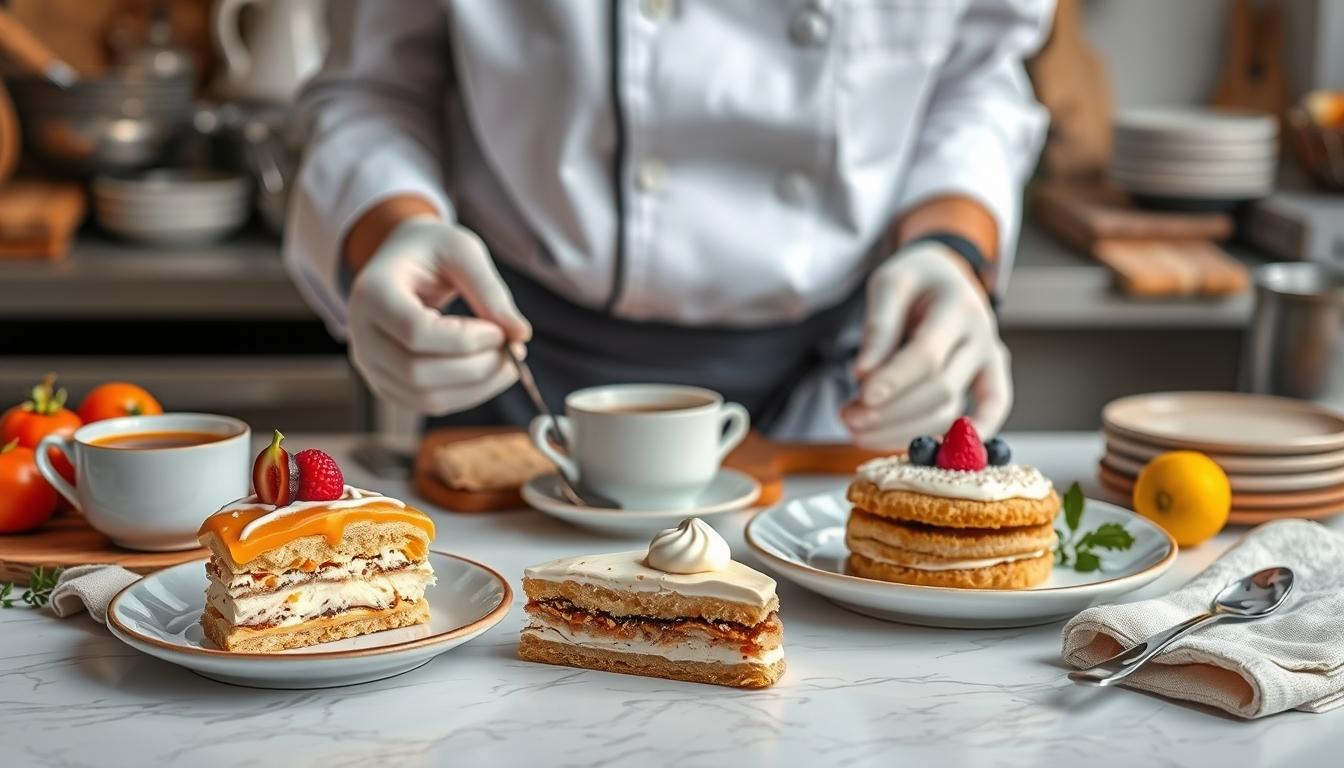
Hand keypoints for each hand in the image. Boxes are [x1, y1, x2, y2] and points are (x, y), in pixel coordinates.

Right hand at [347, 216, 531, 414]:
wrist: (404, 261)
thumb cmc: (432, 250)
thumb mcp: (462, 251)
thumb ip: (489, 290)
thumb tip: (520, 334)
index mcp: (372, 293)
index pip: (414, 332)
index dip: (464, 340)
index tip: (501, 332)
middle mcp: (361, 334)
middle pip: (416, 372)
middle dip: (475, 368)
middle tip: (513, 351)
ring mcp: (370, 364)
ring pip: (424, 397)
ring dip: (476, 387)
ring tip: (508, 362)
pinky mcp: (388, 383)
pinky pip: (428, 403)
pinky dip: (467, 394)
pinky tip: (489, 372)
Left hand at [843, 241, 1011, 448]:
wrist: (945, 274)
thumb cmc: (914, 279)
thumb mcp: (889, 284)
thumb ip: (879, 327)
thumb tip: (863, 375)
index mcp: (958, 307)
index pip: (927, 354)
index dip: (894, 380)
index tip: (861, 397)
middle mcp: (982, 337)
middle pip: (940, 388)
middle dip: (891, 410)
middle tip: (847, 417)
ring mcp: (990, 360)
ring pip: (952, 410)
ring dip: (904, 430)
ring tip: (858, 428)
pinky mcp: (991, 378)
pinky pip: (988, 413)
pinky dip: (966, 439)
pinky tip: (932, 453)